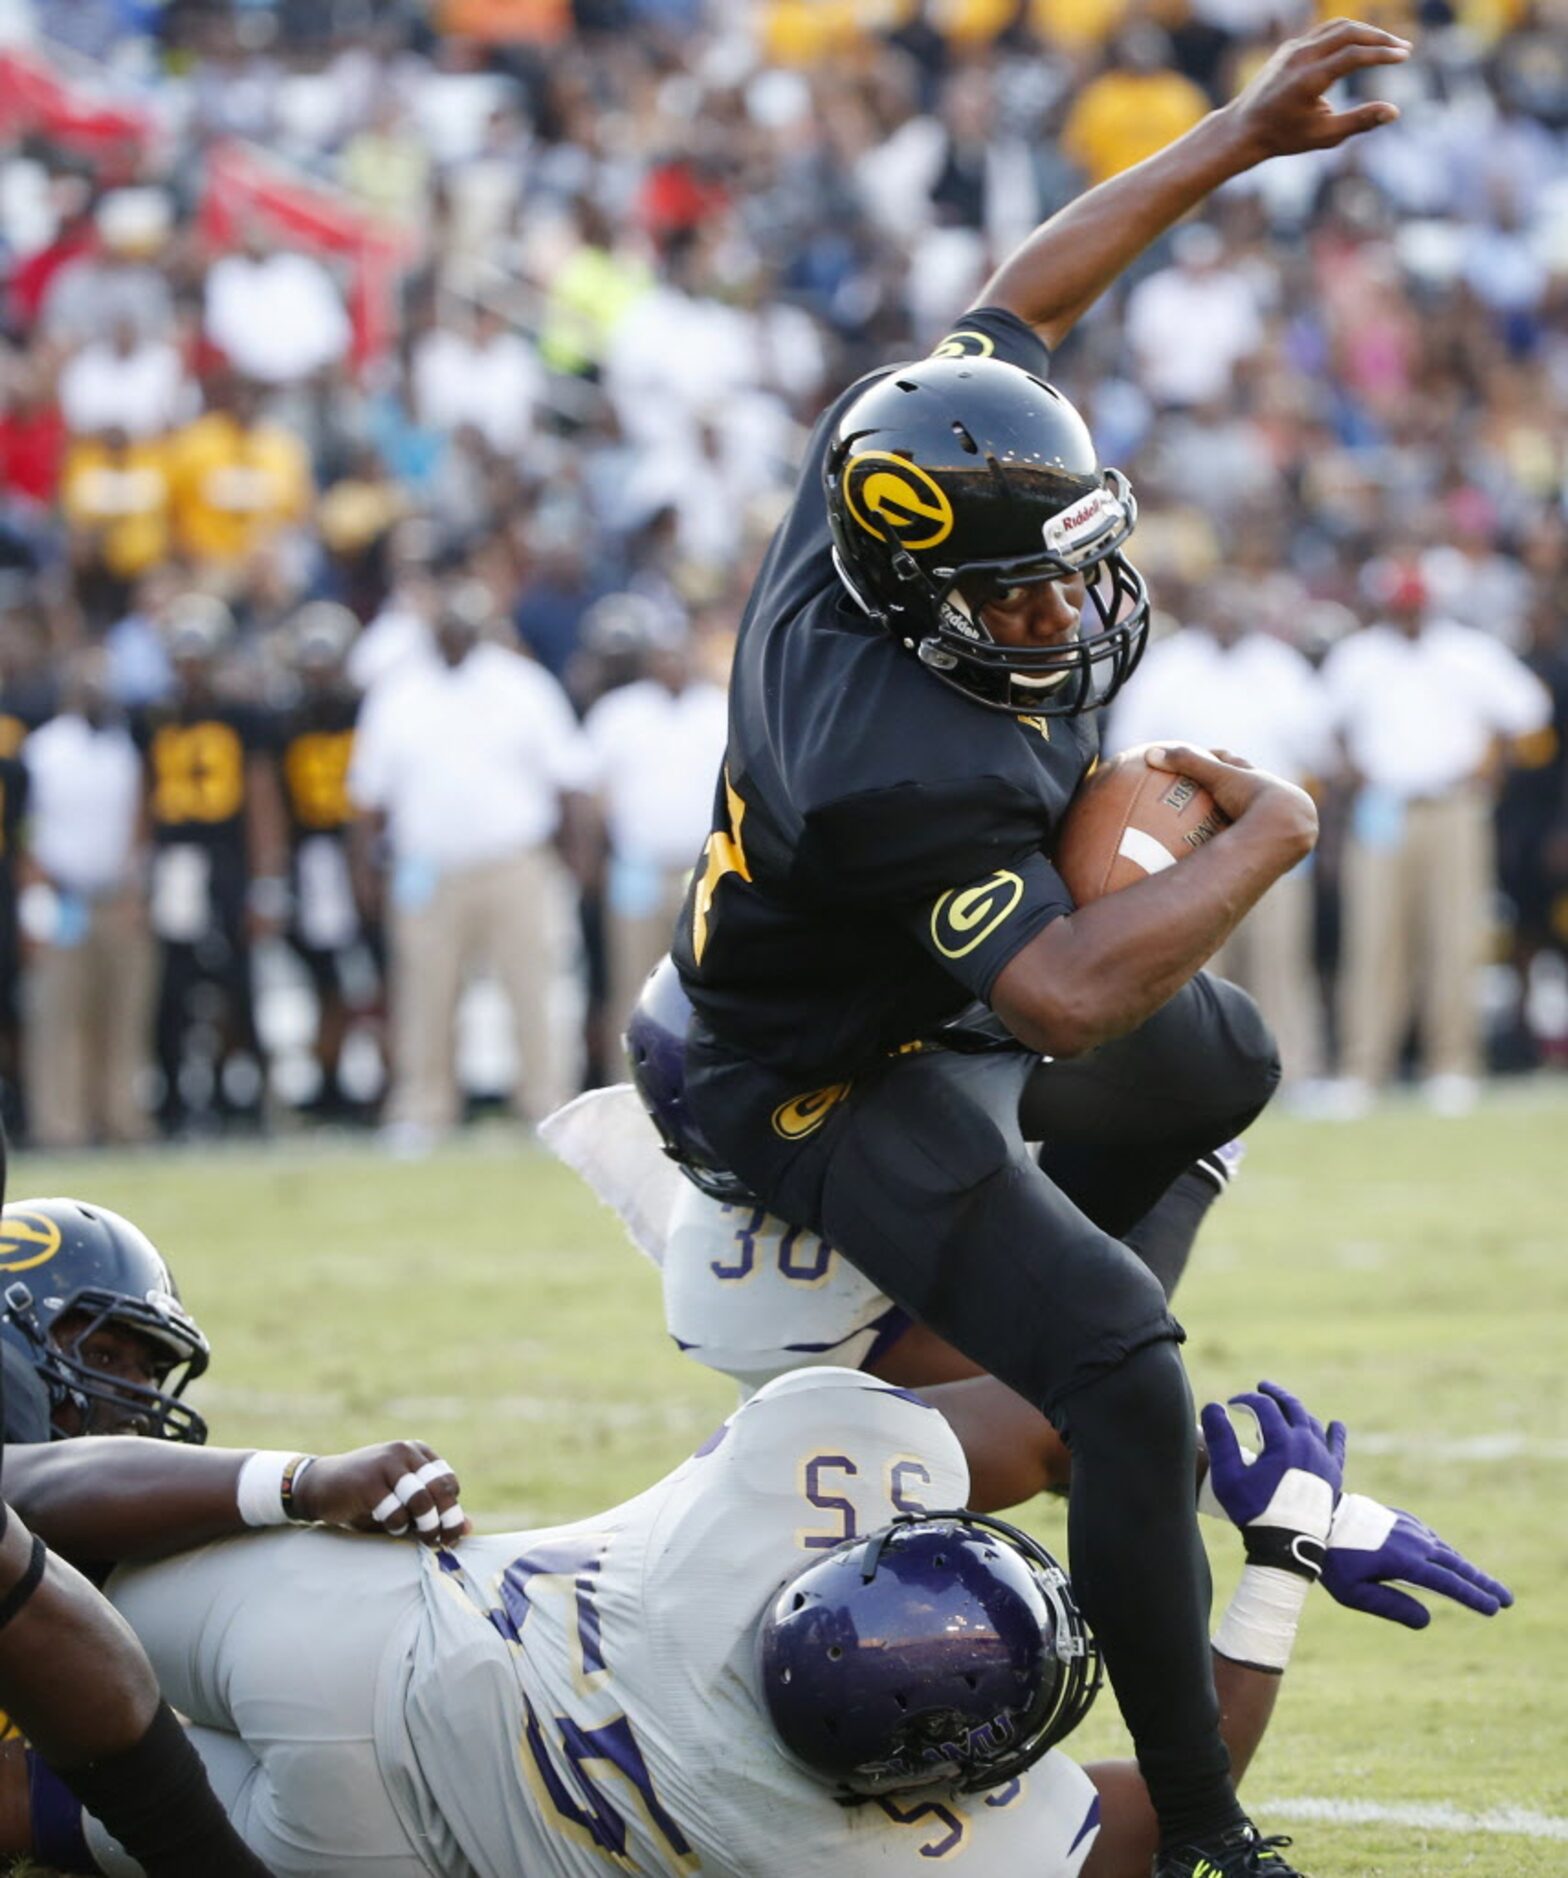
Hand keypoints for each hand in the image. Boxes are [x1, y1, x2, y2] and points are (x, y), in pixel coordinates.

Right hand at [292, 1441, 470, 1546]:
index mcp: (417, 1452)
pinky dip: (396, 1526)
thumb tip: (468, 1528)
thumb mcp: (401, 1503)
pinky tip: (388, 1526)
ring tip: (420, 1538)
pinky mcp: (370, 1481)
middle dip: (445, 1520)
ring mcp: (387, 1463)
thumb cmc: (364, 1498)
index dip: (452, 1510)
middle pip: (441, 1490)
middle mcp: (405, 1452)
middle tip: (439, 1541)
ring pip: (422, 1501)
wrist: (318, 1487)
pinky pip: (395, 1511)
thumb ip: (432, 1511)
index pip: (449, 1482)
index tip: (448, 1533)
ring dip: (425, 1526)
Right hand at [1148, 743, 1318, 858]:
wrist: (1287, 829)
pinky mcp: (1277, 849)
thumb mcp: (1219, 777)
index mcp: (1260, 781)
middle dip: (1230, 790)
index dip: (1216, 758)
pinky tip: (1222, 861)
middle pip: (1246, 790)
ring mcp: (1275, 825)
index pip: (1234, 764)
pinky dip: (1239, 850)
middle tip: (1205, 794)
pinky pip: (1253, 848)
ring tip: (1211, 831)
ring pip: (1253, 820)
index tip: (1199, 757)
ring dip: (1237, 822)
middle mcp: (1270, 800)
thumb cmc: (1254, 798)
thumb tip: (1150, 753)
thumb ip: (1187, 764)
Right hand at [1201, 1380, 1345, 1577]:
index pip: (1263, 1406)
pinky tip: (1334, 1425)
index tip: (1232, 1404)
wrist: (1288, 1546)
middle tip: (1262, 1387)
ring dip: (1295, 1411)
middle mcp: (1306, 1443)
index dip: (1246, 1399)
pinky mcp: (1333, 1475)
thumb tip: (1214, 1406)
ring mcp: (1323, 1458)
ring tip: (1284, 1409)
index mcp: (1282, 1440)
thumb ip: (1219, 1438)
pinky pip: (1336, 1446)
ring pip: (1311, 1423)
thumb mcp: (1228, 1476)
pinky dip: (1333, 1433)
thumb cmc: (1254, 1511)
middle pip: (1291, 1406)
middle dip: (1274, 1394)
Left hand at [1224, 18, 1411, 164]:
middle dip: (1380, 38)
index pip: (1354, 55)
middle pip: (1349, 32)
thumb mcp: (1324, 136)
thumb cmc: (1284, 137)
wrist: (1243, 129)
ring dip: (1365, 32)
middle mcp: (1301, 57)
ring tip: (1387, 45)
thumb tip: (1394, 111)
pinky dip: (1347, 35)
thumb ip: (1359, 121)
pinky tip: (1362, 46)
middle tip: (1403, 48)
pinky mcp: (1290, 47)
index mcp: (1309, 79)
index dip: (1382, 54)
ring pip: (1337, 27)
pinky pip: (1324, 32)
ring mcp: (1293, 49)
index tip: (1404, 57)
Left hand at [1323, 1492, 1513, 1629]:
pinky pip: (1430, 1537)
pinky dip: (1446, 1552)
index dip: (1473, 1596)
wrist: (1315, 1516)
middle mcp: (1412, 1540)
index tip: (1494, 1608)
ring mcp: (1407, 1526)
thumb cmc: (1331, 1561)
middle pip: (1456, 1564)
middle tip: (1507, 1600)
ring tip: (1484, 1585)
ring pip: (1444, 1550)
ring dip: (1466, 1567)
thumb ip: (1392, 1607)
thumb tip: (1428, 1619)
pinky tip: (1449, 1560)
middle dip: (1483, 1583)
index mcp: (1404, 1560)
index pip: (1447, 1582)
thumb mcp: (1355, 1593)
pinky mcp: (1399, 1518)